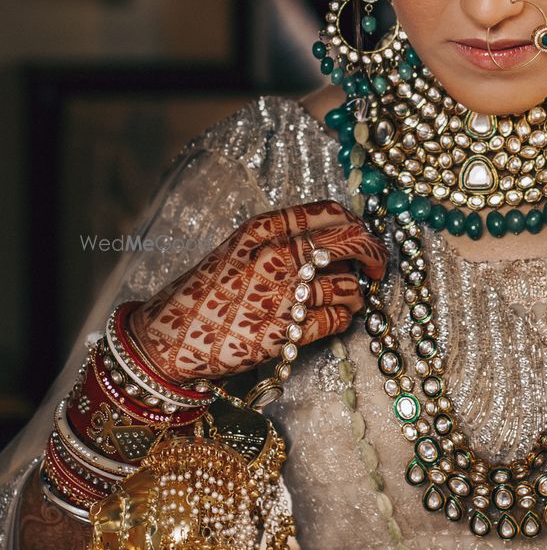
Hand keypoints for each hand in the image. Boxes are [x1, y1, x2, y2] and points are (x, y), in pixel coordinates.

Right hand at [128, 200, 386, 382]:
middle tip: (375, 267)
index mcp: (263, 229)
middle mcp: (276, 256)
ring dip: (356, 293)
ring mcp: (282, 295)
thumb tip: (336, 240)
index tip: (362, 237)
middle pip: (351, 242)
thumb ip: (281, 239)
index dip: (356, 225)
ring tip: (347, 298)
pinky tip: (333, 318)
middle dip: (373, 254)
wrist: (167, 337)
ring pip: (349, 285)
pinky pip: (337, 320)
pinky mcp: (285, 332)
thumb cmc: (205, 292)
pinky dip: (343, 319)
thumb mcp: (238, 249)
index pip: (331, 213)